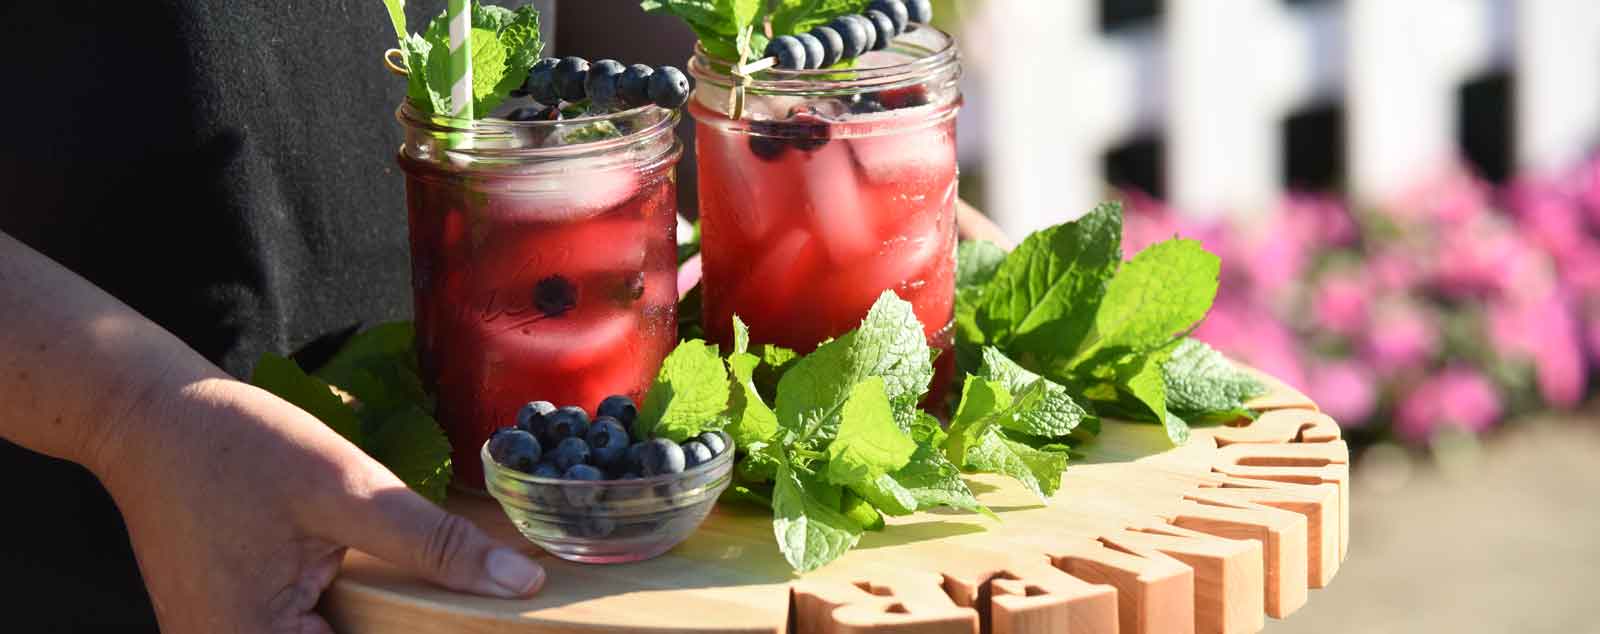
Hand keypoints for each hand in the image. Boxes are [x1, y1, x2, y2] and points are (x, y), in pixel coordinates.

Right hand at [96, 376, 544, 632]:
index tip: (480, 619)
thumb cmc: (236, 447)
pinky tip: (371, 585)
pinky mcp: (225, 624)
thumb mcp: (345, 488)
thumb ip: (432, 544)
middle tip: (470, 602)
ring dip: (375, 620)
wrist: (147, 418)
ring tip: (425, 590)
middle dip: (402, 624)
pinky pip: (296, 631)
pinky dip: (342, 615)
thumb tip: (518, 585)